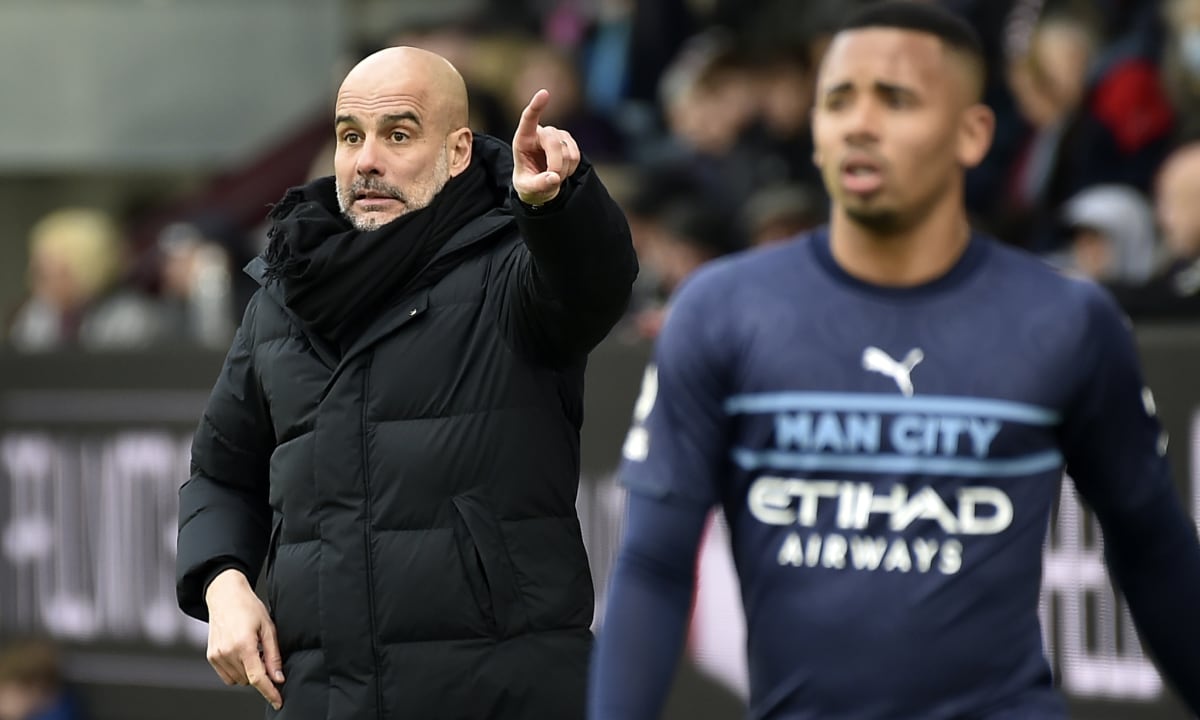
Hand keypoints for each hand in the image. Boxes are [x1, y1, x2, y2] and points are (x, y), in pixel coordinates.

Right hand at [205, 569, 284, 710]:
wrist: (225, 596)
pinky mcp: (211, 656)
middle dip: (260, 673)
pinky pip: (227, 676)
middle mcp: (227, 652)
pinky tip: (241, 654)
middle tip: (263, 654)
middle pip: (249, 680)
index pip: (257, 678)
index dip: (269, 692)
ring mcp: (217, 655)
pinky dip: (237, 671)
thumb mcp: (268, 628)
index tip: (278, 701)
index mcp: (243, 645)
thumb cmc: (248, 607)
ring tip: (251, 650)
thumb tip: (278, 677)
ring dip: (248, 672)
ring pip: (238, 680)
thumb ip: (273, 656)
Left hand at [511, 89, 580, 205]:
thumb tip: (554, 178)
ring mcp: (556, 135)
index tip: (544, 93)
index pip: (529, 118)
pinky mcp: (569, 141)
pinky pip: (576, 155)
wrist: (540, 185)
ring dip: (563, 170)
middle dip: (556, 164)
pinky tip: (562, 171)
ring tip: (553, 176)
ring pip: (567, 152)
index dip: (536, 106)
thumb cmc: (528, 184)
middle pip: (553, 142)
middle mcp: (540, 133)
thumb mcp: (528, 189)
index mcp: (523, 139)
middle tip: (553, 180)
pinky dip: (571, 168)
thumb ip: (538, 185)